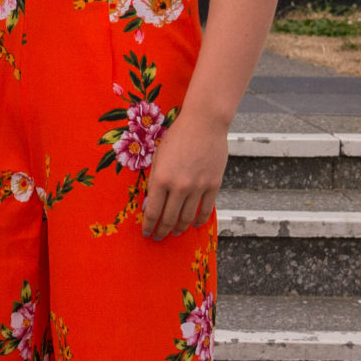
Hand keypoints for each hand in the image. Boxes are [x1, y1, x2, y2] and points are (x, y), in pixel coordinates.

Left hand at [140, 108, 225, 241]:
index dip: (148, 226)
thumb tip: (151, 205)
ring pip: (187, 218)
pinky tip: (194, 224)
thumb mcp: (158, 157)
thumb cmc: (178, 137)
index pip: (152, 212)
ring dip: (179, 229)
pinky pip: (205, 210)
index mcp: (161, 179)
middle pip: (169, 219)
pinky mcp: (213, 185)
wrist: (204, 123)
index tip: (146, 233)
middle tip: (158, 237)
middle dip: (162, 231)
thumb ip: (155, 182)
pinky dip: (199, 220)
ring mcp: (198, 187)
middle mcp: (179, 187)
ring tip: (175, 233)